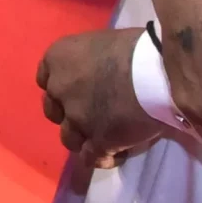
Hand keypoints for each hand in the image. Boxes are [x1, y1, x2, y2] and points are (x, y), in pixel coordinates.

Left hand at [36, 28, 162, 168]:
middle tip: (94, 114)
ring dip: (85, 139)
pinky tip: (117, 154)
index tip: (78, 92)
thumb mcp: (100, 44)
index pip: (45, 79)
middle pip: (54, 111)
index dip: (61, 90)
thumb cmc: (135, 48)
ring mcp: (76, 118)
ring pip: (69, 138)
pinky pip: (90, 158)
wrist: (156, 72)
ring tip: (109, 138)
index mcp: (58, 58)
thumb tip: (96, 73)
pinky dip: (102, 158)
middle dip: (70, 115)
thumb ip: (88, 62)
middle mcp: (59, 88)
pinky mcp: (96, 142)